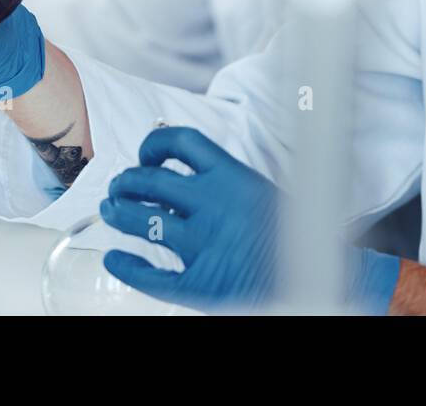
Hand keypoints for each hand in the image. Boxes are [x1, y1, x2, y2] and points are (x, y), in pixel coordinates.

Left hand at [99, 127, 400, 313]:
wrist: (315, 276)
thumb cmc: (291, 234)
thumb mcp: (261, 190)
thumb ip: (225, 180)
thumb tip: (183, 169)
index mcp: (232, 176)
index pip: (180, 142)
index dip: (153, 145)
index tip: (144, 155)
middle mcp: (212, 205)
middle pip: (149, 181)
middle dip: (125, 182)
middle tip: (118, 188)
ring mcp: (202, 244)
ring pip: (141, 221)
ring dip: (117, 214)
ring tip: (110, 212)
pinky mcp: (198, 282)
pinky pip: (150, 274)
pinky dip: (126, 265)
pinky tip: (115, 259)